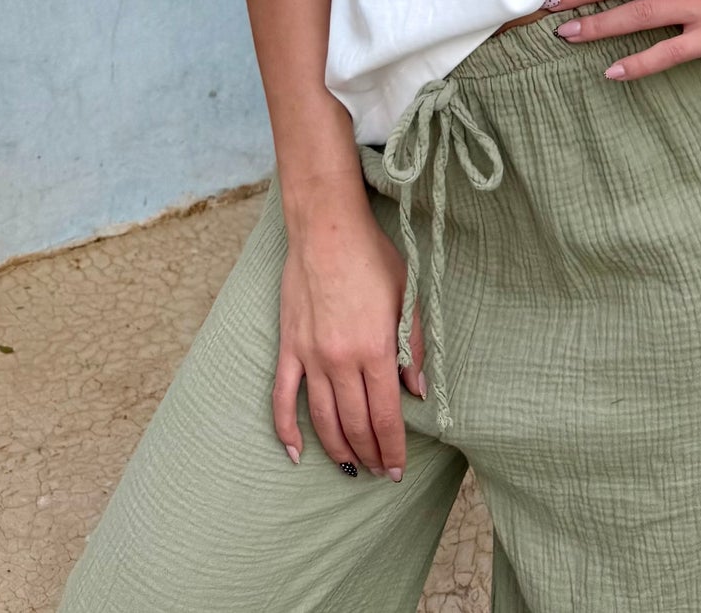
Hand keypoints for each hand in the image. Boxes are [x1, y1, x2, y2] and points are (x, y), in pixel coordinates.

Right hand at [273, 205, 425, 480]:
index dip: (393, 448)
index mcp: (375, 349)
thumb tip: (417, 392)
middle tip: (380, 472)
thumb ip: (413, 347)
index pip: (386, 415)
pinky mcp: (289, 346)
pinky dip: (287, 429)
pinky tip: (296, 453)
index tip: (397, 469)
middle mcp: (341, 360)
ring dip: (338, 449)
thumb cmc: (372, 256)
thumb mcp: (407, 295)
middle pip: (355, 423)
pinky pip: (283, 396)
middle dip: (370, 454)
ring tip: (351, 468)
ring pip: (322, 418)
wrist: (326, 227)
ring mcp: (311, 355)